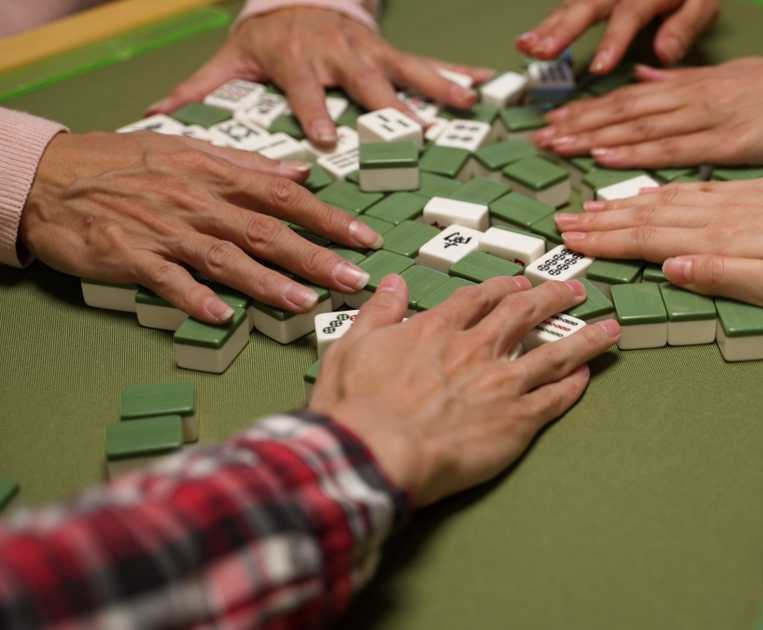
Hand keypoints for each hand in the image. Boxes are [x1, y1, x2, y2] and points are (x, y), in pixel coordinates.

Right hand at [22, 132, 380, 322]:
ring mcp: (165, 232)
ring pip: (226, 258)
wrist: (51, 176)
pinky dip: (194, 297)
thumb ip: (247, 164)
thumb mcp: (188, 149)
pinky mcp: (132, 257)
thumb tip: (301, 172)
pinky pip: (168, 281)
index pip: (285, 196)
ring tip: (306, 302)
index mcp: (215, 175)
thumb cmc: (124, 162)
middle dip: (315, 256)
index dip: (328, 218)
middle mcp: (198, 203)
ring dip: (268, 282)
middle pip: (267, 232)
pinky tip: (222, 316)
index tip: (365, 238)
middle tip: (354, 279)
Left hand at [150, 7, 492, 147]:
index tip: (324, 142)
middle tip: (412, 134)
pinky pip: (431, 64)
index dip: (315, 114)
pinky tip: (488, 86)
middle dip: (390, 109)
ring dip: (438, 90)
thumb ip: (200, 87)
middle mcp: (341, 56)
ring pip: (408, 71)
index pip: (307, 91)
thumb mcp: (233, 57)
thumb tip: (154, 115)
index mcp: (300, 62)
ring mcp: (372, 54)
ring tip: (466, 107)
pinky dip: (461, 74)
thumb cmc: (268, 39)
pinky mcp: (393, 54)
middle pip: (367, 85)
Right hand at [310, 274, 621, 505]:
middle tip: (576, 290)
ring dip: (585, 338)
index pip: (480, 298)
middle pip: (526, 313)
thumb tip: (393, 283)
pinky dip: (574, 385)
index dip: (504, 288)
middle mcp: (477, 348)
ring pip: (555, 352)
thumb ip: (379, 312)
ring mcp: (502, 383)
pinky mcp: (518, 420)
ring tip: (609, 328)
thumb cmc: (358, 405)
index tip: (520, 284)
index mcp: (438, 329)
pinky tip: (587, 377)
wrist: (379, 449)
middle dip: (554, 298)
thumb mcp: (352, 346)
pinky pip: (555, 398)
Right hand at [517, 0, 719, 72]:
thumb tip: (664, 54)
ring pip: (572, 4)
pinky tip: (528, 41)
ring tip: (526, 47)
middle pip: (589, 5)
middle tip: (543, 51)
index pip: (630, 14)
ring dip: (547, 27)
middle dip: (564, 29)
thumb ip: (684, 27)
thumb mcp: (701, 4)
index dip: (614, 40)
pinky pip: (567, 6)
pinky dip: (548, 23)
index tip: (600, 67)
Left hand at [535, 58, 762, 167]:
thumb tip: (644, 77)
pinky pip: (673, 150)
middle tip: (541, 140)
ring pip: (640, 129)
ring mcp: (706, 121)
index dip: (590, 111)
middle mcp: (690, 101)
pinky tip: (605, 159)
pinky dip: (636, 154)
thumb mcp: (727, 75)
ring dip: (595, 139)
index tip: (557, 122)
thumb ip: (683, 80)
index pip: (629, 100)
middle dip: (580, 126)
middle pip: (625, 113)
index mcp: (689, 87)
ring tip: (559, 148)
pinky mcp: (726, 143)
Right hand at [554, 178, 762, 313]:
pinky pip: (694, 188)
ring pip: (668, 199)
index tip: (571, 242)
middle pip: (650, 216)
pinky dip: (663, 191)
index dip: (608, 241)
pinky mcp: (753, 193)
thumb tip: (669, 267)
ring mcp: (737, 199)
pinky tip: (651, 193)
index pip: (652, 238)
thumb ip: (723, 276)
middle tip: (562, 223)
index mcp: (723, 238)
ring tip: (591, 206)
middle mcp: (722, 213)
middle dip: (603, 221)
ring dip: (625, 205)